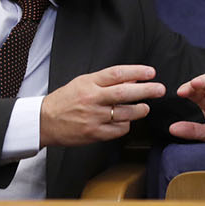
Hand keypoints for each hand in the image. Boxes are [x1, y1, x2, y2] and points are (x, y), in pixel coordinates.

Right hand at [40, 65, 165, 147]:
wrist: (44, 121)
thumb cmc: (65, 100)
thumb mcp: (82, 83)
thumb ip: (105, 81)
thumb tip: (131, 79)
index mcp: (89, 83)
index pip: (117, 73)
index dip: (137, 72)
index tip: (151, 72)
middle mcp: (92, 99)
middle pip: (125, 93)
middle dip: (146, 90)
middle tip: (160, 89)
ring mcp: (94, 117)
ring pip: (125, 113)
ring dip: (140, 109)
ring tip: (145, 107)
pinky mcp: (94, 133)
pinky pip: (119, 130)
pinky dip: (127, 125)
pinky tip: (126, 121)